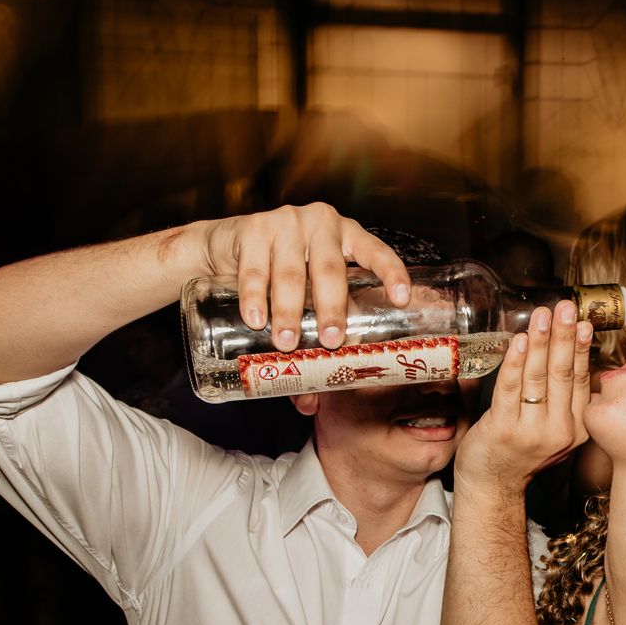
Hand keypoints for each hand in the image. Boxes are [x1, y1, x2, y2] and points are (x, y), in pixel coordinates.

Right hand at [196, 202, 409, 351]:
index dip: (391, 273)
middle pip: (331, 271)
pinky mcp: (252, 227)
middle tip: (332, 341)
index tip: (402, 300)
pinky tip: (255, 319)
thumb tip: (309, 402)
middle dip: (332, 309)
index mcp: (346, 236)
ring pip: (291, 273)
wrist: (222, 247)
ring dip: (289, 311)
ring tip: (287, 343)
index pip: (377, 252)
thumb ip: (310, 334)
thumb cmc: (276, 273)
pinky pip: (255, 269)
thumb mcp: (304, 293)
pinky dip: (254, 297)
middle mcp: (321, 224)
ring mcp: (286, 222)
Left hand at [456, 302, 593, 493]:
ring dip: (539, 341)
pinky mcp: (504, 430)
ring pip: (537, 377)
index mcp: (577, 428)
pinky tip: (518, 340)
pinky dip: (514, 361)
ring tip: (541, 315)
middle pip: (563, 374)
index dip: (581, 348)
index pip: (581, 380)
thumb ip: (564, 397)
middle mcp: (560, 431)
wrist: (492, 484)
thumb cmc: (520, 449)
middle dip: (563, 336)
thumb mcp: (554, 427)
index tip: (582, 321)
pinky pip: (510, 388)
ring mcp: (532, 432)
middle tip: (564, 307)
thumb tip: (570, 349)